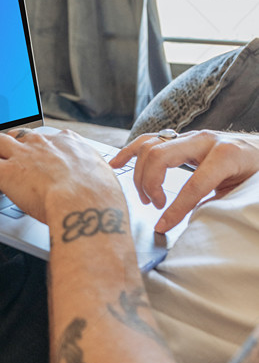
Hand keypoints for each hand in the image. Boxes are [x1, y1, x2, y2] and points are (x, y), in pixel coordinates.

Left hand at [0, 128, 122, 223]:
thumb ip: (96, 176)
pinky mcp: (6, 171)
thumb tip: (100, 184)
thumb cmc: (99, 197)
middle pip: (19, 134)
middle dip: (11, 143)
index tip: (39, 156)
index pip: (50, 137)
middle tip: (8, 157)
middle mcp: (43, 143)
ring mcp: (23, 154)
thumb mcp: (104, 177)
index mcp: (68, 143)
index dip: (41, 147)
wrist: (85, 203)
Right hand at [110, 130, 258, 231]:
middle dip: (151, 185)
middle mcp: (205, 140)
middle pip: (161, 157)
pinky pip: (150, 141)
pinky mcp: (182, 139)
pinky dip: (131, 152)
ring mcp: (192, 136)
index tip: (162, 226)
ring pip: (151, 146)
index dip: (175, 209)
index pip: (193, 185)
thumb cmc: (256, 173)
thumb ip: (219, 203)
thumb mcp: (244, 192)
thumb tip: (190, 220)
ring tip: (145, 196)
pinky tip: (116, 163)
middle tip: (154, 206)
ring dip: (141, 173)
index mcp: (225, 154)